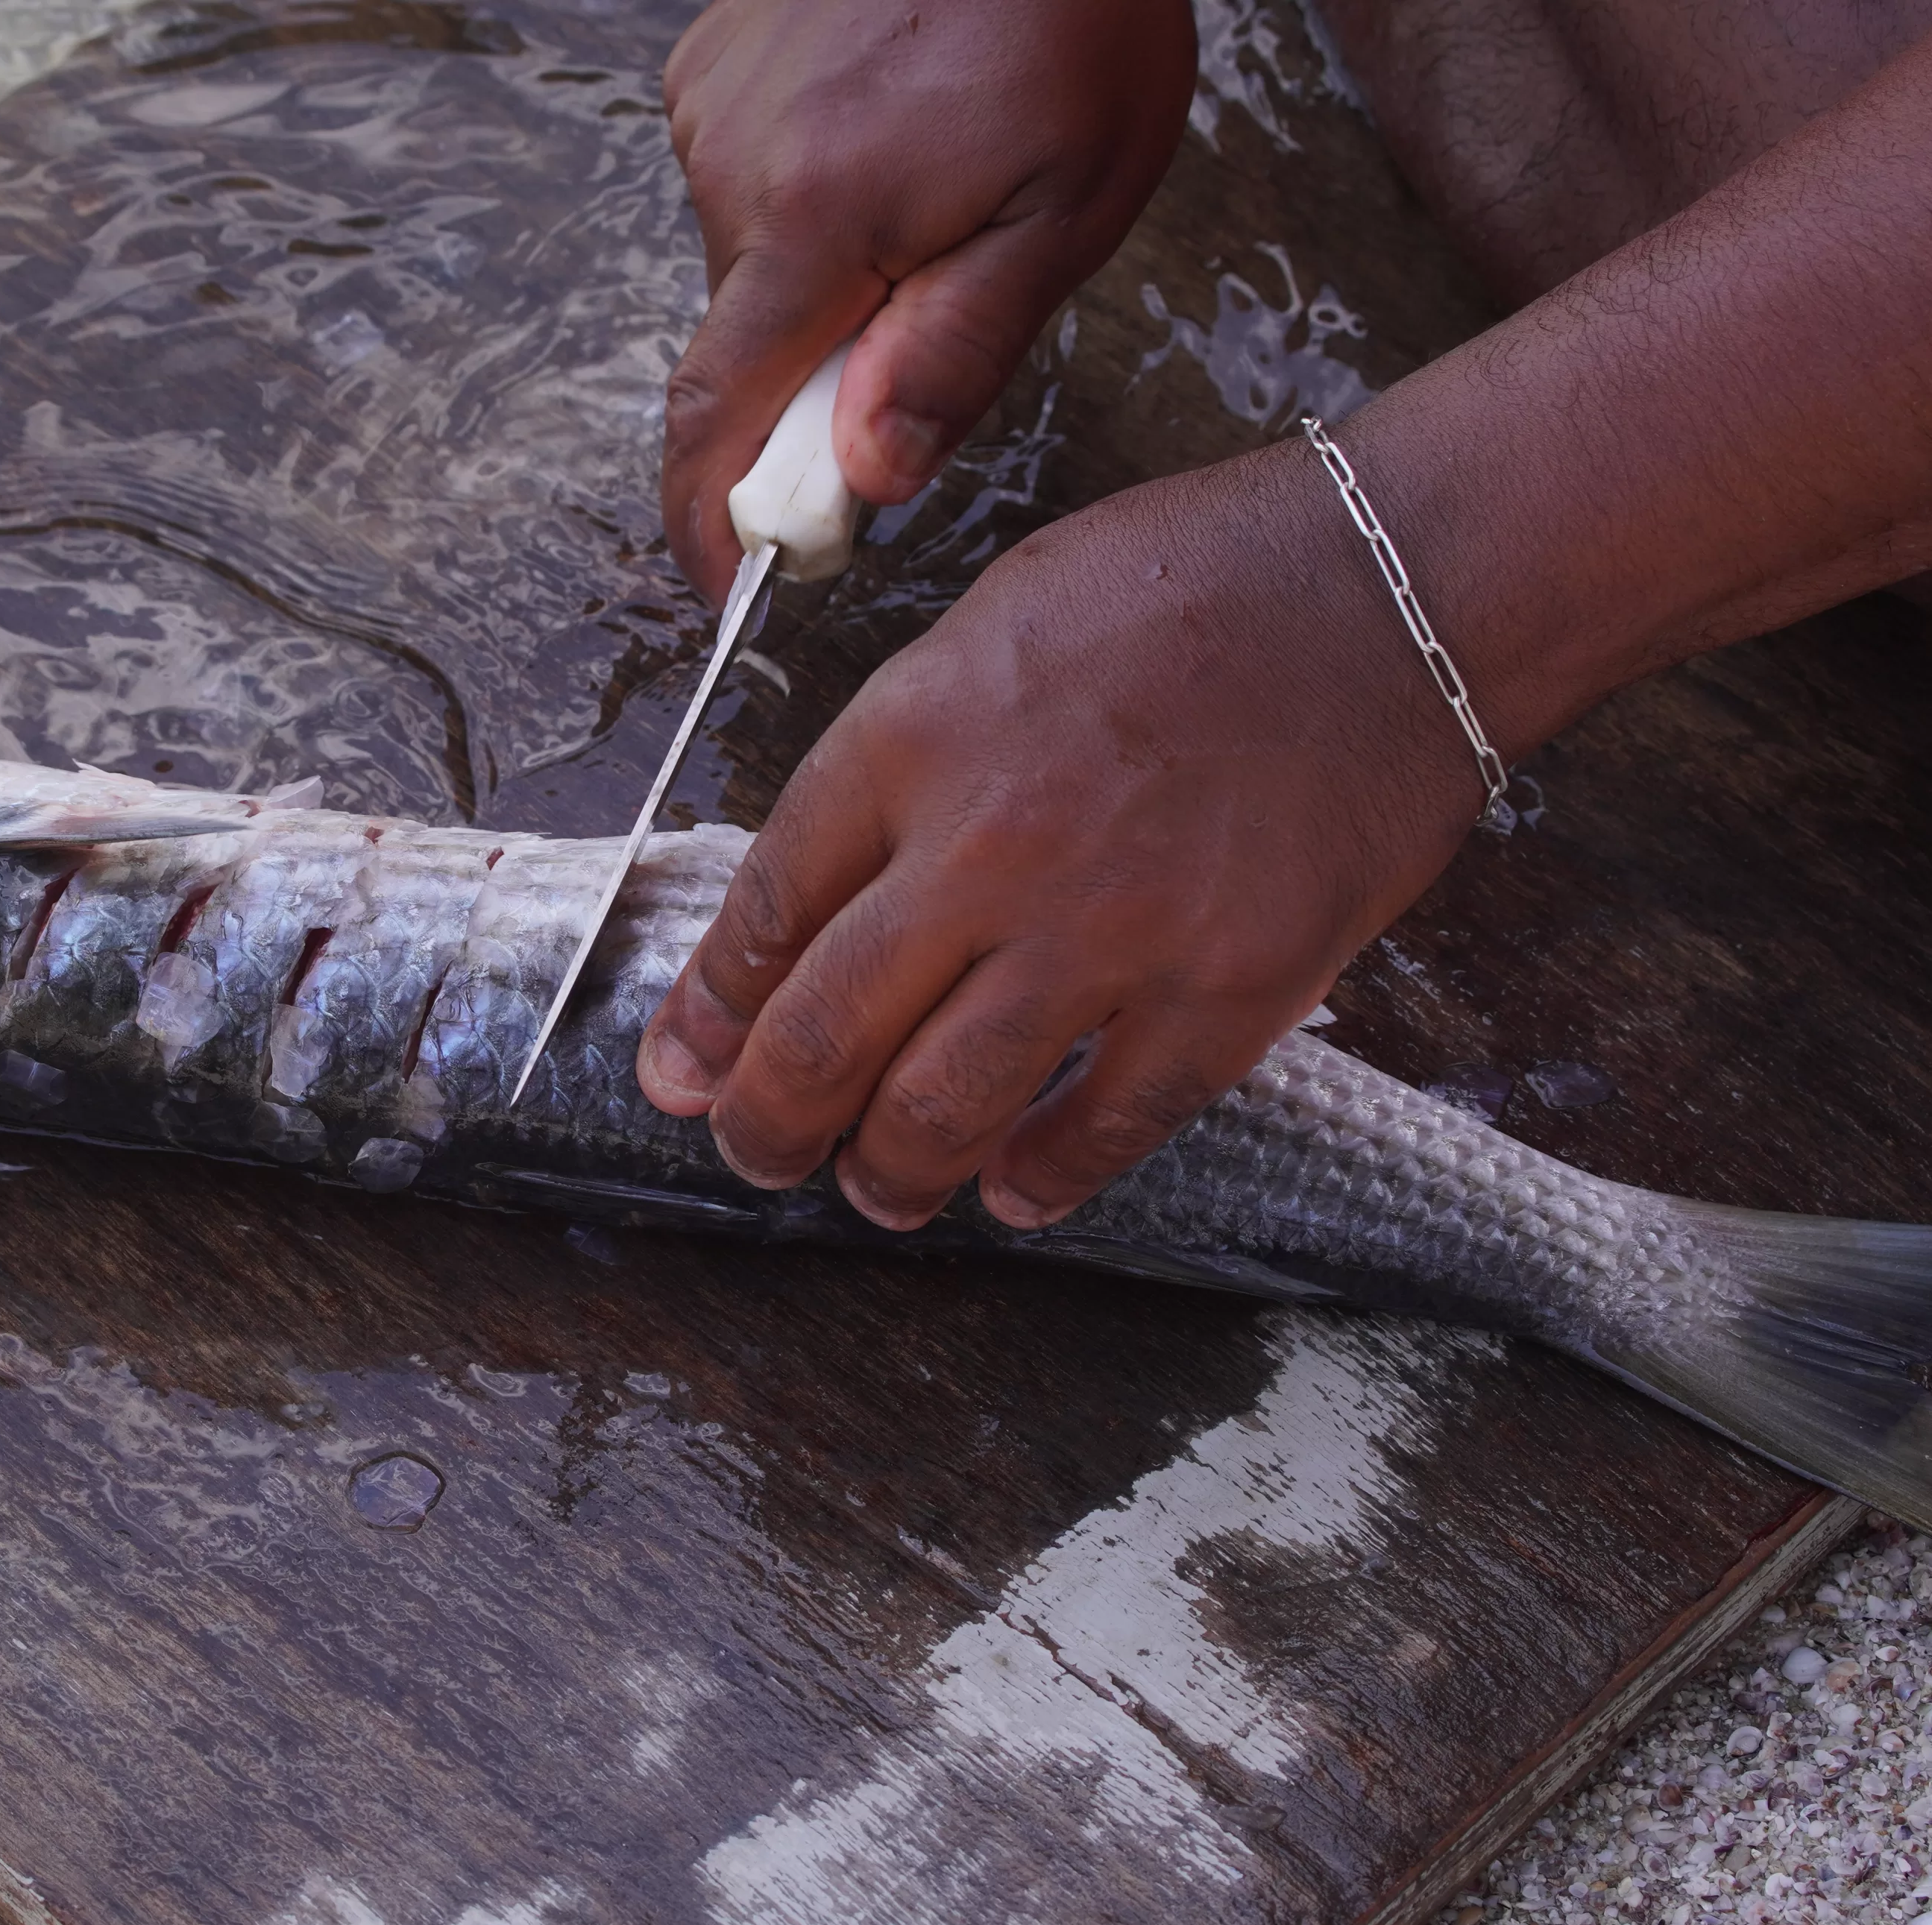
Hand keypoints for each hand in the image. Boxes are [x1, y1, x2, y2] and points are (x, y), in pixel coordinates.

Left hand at [637, 444, 1495, 1229]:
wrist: (1389, 583)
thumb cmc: (1181, 590)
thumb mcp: (985, 632)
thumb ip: (892, 768)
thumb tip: (812, 906)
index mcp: (911, 737)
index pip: (765, 914)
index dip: (709, 1017)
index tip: (683, 1074)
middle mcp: (989, 846)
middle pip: (826, 1035)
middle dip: (767, 1123)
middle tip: (754, 1154)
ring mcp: (1110, 929)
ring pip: (944, 1108)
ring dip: (887, 1172)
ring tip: (874, 1191)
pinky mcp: (1228, 989)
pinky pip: (1107, 1126)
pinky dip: (1044, 1177)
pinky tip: (1013, 1192)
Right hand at [661, 0, 1195, 596]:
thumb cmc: (1076, 23)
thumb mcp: (1070, 209)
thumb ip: (958, 351)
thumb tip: (867, 479)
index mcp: (818, 219)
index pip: (715, 417)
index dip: (706, 521)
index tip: (726, 586)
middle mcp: (734, 166)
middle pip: (745, 349)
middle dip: (814, 388)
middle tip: (928, 339)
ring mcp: (712, 110)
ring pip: (752, 270)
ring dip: (824, 285)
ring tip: (936, 200)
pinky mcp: (712, 67)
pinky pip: (747, 189)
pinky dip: (810, 211)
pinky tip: (892, 144)